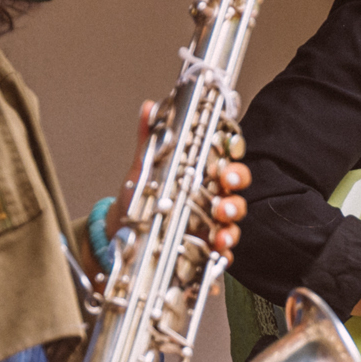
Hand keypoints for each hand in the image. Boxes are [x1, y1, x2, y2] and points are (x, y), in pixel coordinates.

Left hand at [105, 100, 251, 264]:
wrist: (124, 229)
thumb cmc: (141, 195)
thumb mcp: (144, 166)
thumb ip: (150, 138)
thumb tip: (148, 107)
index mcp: (203, 173)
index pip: (227, 161)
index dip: (233, 159)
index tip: (227, 162)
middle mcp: (212, 197)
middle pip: (236, 190)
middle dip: (236, 190)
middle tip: (226, 190)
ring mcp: (211, 223)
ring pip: (233, 222)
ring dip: (232, 225)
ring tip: (221, 232)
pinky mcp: (204, 248)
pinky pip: (221, 252)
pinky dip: (222, 254)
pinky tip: (217, 253)